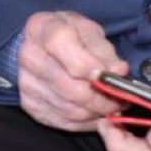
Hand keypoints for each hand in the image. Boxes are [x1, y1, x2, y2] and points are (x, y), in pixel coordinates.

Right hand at [16, 10, 126, 131]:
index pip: (65, 50)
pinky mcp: (31, 105)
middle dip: (103, 98)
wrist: (42, 45)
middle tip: (122, 98)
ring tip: (113, 105)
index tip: (114, 74)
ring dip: (98, 113)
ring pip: (71, 110)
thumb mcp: (89, 31)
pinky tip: (97, 113)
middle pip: (71, 88)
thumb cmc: (70, 36)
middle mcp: (29, 57)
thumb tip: (118, 71)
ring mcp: (27, 83)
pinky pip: (65, 122)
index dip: (91, 66)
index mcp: (42, 28)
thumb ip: (104, 51)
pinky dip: (87, 122)